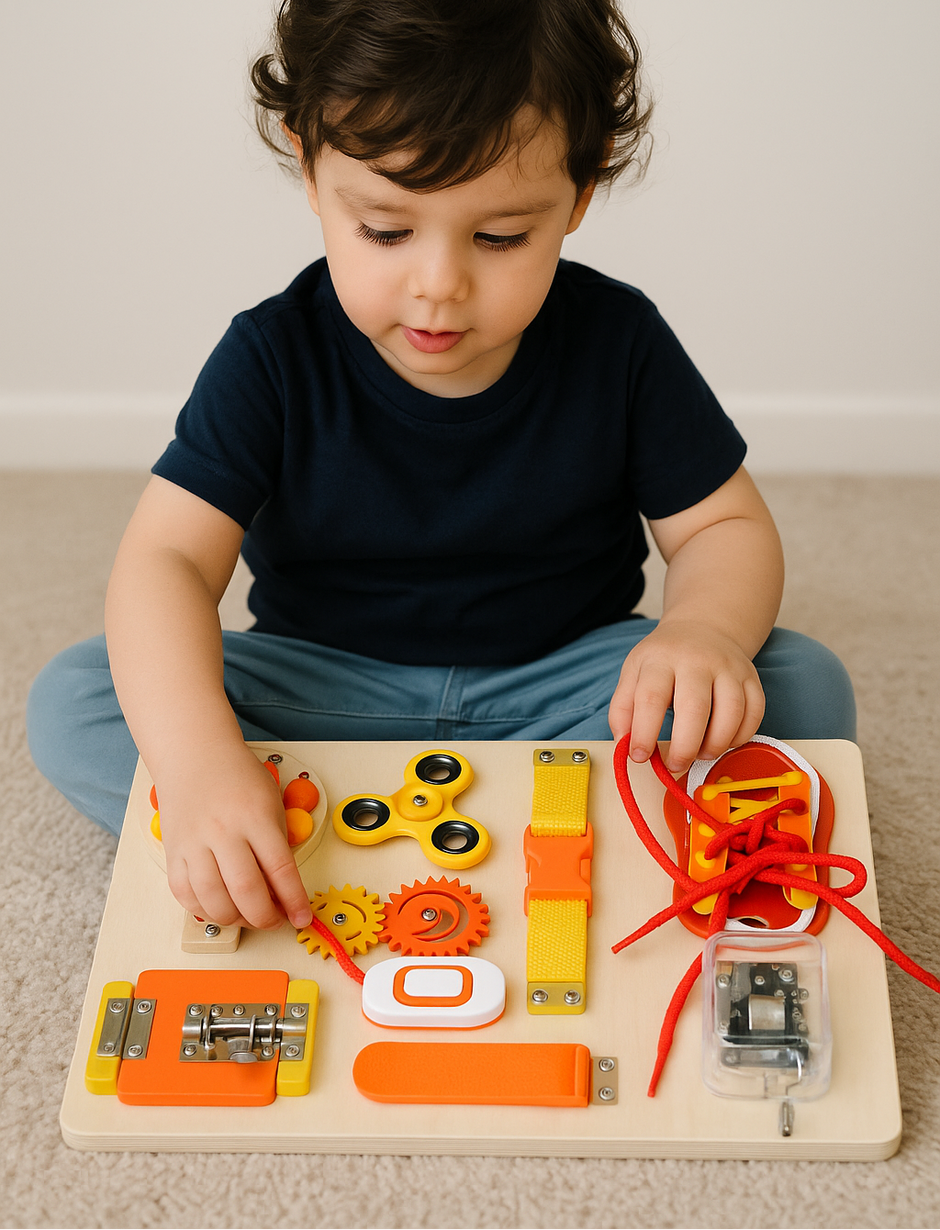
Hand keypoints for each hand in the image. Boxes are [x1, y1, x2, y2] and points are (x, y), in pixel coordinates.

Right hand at [156, 745, 312, 930]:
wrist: (194, 756)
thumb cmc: (237, 778)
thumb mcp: (272, 804)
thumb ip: (277, 845)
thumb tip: (283, 892)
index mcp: (255, 816)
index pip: (280, 869)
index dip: (294, 900)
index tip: (301, 917)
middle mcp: (222, 831)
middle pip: (246, 891)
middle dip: (265, 918)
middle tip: (275, 921)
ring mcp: (194, 844)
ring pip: (213, 900)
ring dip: (236, 920)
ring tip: (249, 916)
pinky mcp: (172, 853)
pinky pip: (185, 895)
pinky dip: (205, 910)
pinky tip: (220, 907)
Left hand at [608, 619, 765, 774]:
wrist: (701, 629)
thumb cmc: (664, 660)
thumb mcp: (633, 673)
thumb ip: (623, 709)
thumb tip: (624, 746)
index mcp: (661, 659)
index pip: (651, 698)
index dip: (644, 733)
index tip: (639, 757)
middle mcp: (698, 660)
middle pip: (695, 707)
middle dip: (685, 746)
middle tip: (675, 765)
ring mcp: (729, 667)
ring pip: (731, 711)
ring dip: (716, 744)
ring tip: (701, 755)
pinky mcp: (751, 678)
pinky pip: (755, 713)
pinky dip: (741, 736)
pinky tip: (724, 743)